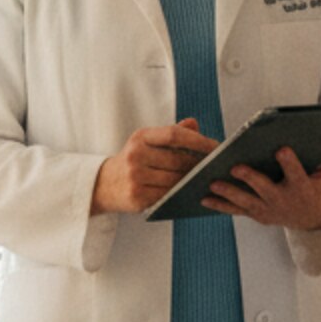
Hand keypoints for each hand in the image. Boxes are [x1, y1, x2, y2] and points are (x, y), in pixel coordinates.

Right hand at [92, 118, 216, 215]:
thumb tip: (195, 124)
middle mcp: (135, 155)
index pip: (174, 134)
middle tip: (216, 167)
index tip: (216, 146)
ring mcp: (135, 177)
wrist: (104, 184)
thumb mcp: (147, 141)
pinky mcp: (136, 197)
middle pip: (177, 160)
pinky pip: (167, 195)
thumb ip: (172, 132)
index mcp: (140, 137)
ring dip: (192, 181)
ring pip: (174, 180)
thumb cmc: (134, 160)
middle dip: (199, 165)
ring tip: (206, 179)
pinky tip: (190, 192)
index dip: (198, 140)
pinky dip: (181, 193)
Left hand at [201, 142, 320, 230]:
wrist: (310, 222)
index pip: (296, 173)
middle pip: (264, 189)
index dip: (289, 162)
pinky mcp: (256, 215)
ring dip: (228, 194)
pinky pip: (235, 210)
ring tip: (212, 183)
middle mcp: (283, 200)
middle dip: (250, 179)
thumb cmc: (316, 191)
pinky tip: (203, 197)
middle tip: (235, 168)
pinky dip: (219, 205)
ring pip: (245, 202)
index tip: (282, 149)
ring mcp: (267, 210)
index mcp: (301, 187)